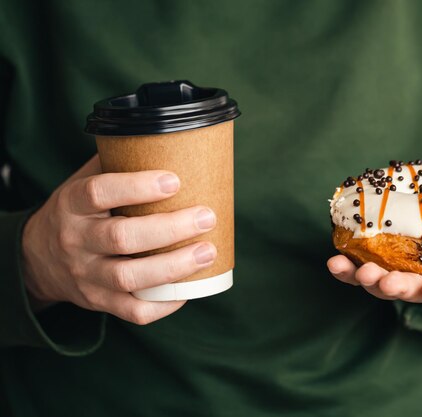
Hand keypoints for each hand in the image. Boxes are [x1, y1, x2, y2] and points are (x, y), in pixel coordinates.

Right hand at [21, 156, 217, 323]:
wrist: (39, 260)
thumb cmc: (78, 213)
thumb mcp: (83, 182)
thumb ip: (117, 163)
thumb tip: (169, 139)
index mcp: (72, 205)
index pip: (98, 192)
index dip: (136, 187)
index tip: (174, 180)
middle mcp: (76, 241)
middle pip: (121, 238)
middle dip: (169, 229)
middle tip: (207, 217)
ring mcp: (86, 276)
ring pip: (129, 278)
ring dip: (173, 267)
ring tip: (207, 253)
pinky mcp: (99, 303)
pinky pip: (133, 312)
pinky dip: (164, 305)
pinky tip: (189, 289)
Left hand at [327, 228, 421, 303]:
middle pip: (412, 291)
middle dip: (395, 287)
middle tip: (379, 281)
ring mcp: (403, 273)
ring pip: (382, 282)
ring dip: (363, 279)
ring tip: (346, 269)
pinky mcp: (382, 262)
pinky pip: (362, 268)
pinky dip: (347, 268)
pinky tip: (334, 261)